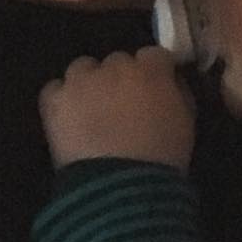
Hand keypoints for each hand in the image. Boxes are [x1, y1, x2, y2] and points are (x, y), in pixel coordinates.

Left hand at [39, 46, 195, 172]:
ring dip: (90, 83)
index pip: (154, 55)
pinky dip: (62, 99)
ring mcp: (82, 81)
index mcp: (151, 71)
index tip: (155, 88)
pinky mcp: (55, 101)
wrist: (121, 187)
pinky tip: (69, 117)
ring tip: (93, 111)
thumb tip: (170, 82)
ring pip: (83, 68)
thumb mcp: (186, 121)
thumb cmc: (163, 157)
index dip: (154, 71)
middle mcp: (115, 67)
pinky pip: (55, 88)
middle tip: (124, 106)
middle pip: (118, 61)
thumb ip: (177, 92)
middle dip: (121, 79)